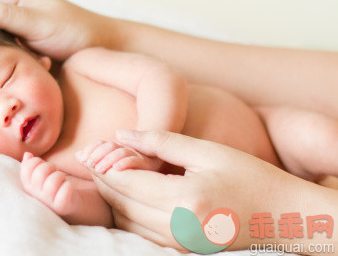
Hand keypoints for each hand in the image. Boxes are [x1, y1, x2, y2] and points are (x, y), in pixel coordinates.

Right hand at [20, 152, 80, 215]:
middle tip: (54, 172)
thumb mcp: (40, 175)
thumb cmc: (53, 186)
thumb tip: (27, 154)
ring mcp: (48, 202)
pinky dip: (68, 185)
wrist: (69, 203)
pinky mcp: (61, 206)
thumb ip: (30, 165)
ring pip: (53, 180)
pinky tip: (67, 189)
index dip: (36, 161)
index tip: (42, 165)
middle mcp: (35, 196)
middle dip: (50, 167)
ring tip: (61, 180)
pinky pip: (66, 189)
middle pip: (40, 172)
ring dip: (60, 176)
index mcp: (28, 187)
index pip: (27, 168)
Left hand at [75, 140, 161, 173]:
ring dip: (108, 159)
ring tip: (98, 169)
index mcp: (118, 148)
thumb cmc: (133, 164)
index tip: (83, 157)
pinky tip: (117, 168)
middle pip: (110, 147)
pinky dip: (125, 162)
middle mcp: (128, 148)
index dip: (92, 149)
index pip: (102, 144)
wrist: (163, 160)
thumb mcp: (112, 160)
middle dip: (97, 154)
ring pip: (121, 152)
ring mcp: (138, 155)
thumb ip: (95, 155)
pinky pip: (136, 161)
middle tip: (87, 163)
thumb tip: (78, 155)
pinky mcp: (148, 163)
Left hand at [80, 130, 328, 251]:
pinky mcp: (181, 250)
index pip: (125, 182)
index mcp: (184, 199)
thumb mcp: (208, 150)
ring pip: (124, 221)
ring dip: (113, 196)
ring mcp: (178, 243)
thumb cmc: (250, 177)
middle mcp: (177, 227)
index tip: (93, 149)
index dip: (104, 165)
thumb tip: (122, 134)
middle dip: (103, 180)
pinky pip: (139, 232)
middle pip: (119, 203)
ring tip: (113, 171)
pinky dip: (127, 212)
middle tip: (97, 158)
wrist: (284, 216)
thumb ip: (162, 141)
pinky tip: (131, 193)